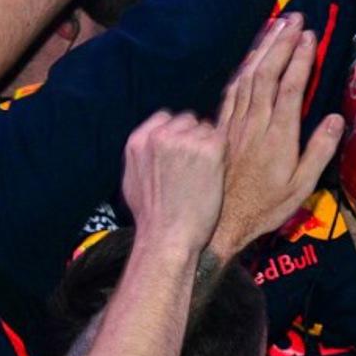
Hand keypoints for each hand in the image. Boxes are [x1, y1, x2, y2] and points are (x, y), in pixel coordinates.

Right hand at [122, 110, 226, 252]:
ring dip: (209, 146)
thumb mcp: (133, 179)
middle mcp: (160, 135)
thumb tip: (156, 142)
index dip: (177, 133)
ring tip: (203, 174)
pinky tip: (214, 175)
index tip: (181, 152)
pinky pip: (223, 139)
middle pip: (189, 120)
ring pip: (208, 129)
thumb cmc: (152, 216)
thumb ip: (145, 154)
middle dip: (194, 137)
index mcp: (139, 140)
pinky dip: (222, 155)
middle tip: (196, 165)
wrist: (168, 238)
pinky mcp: (210, 149)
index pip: (166, 117)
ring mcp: (185, 140)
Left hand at [212, 14, 344, 259]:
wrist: (219, 224)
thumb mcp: (301, 188)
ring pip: (247, 77)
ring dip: (262, 48)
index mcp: (278, 136)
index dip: (299, 59)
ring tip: (275, 25)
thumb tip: (334, 118)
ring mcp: (234, 123)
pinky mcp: (221, 128)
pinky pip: (232, 90)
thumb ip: (318, 151)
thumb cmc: (266, 207)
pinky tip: (251, 56)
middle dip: (281, 42)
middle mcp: (255, 123)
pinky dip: (243, 67)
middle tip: (294, 18)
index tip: (309, 36)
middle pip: (266, 73)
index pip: (289, 88)